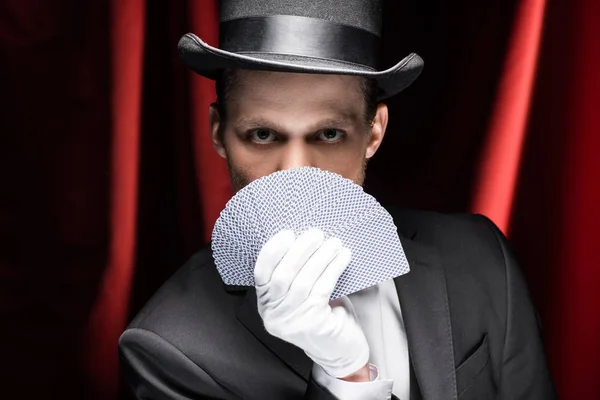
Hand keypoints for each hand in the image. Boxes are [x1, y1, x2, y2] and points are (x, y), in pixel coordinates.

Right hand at [254, 228, 369, 377]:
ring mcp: (291, 322)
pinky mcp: (312, 325)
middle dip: (300, 250)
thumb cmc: (319, 313)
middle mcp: (273, 315)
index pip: (261, 273)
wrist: (339, 349)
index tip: (288, 233)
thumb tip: (303, 236)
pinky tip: (343, 257)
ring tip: (334, 243)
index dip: (273, 251)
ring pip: (304, 281)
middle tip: (317, 233)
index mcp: (265, 303)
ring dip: (321, 257)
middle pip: (282, 276)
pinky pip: (322, 289)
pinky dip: (333, 269)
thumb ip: (294, 272)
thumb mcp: (299, 294)